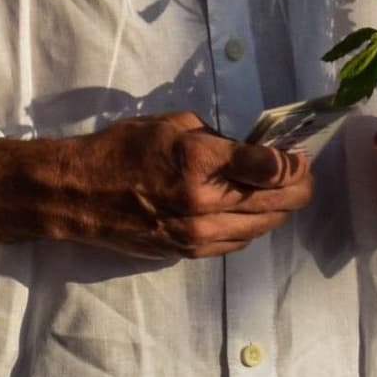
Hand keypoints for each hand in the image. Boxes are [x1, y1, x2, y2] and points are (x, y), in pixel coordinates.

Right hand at [0, 114, 312, 259]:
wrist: (79, 195)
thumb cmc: (122, 149)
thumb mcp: (172, 124)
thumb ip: (219, 138)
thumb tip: (253, 151)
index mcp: (199, 163)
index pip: (272, 168)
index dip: (296, 161)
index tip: (297, 153)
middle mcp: (204, 205)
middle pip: (279, 202)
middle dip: (297, 184)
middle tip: (298, 171)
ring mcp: (199, 235)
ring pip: (264, 226)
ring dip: (278, 208)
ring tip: (277, 190)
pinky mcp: (190, 252)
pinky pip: (239, 243)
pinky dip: (252, 225)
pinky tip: (248, 211)